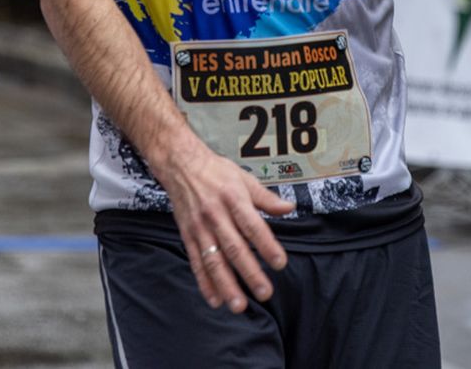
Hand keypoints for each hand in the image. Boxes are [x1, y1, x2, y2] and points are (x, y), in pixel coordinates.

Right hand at [156, 140, 292, 313]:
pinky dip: (204, 282)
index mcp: (233, 199)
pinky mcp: (188, 236)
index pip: (252, 225)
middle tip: (264, 292)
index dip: (266, 245)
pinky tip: (214, 299)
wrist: (180, 165)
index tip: (280, 263)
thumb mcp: (244, 178)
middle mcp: (216, 215)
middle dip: (249, 272)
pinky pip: (196, 262)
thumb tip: (289, 207)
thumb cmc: (216, 172)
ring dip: (226, 285)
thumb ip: (266, 198)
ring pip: (214, 261)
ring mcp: (200, 228)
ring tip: (238, 305)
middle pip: (234, 248)